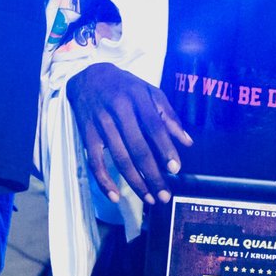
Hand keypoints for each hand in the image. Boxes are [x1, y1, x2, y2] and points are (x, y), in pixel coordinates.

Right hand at [65, 63, 192, 204]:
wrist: (88, 76)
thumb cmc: (124, 86)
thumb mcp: (149, 91)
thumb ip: (169, 115)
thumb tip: (188, 142)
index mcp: (137, 98)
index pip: (154, 126)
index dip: (165, 148)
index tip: (175, 169)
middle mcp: (119, 111)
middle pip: (138, 148)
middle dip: (152, 174)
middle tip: (165, 195)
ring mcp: (101, 123)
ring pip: (119, 157)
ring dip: (135, 182)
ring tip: (149, 198)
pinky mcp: (86, 134)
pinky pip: (95, 161)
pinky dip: (104, 180)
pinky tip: (115, 196)